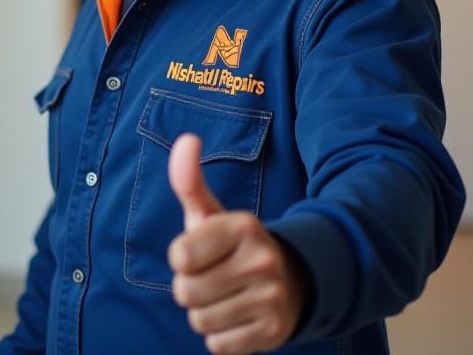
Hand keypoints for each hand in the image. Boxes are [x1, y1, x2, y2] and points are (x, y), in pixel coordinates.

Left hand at [166, 134, 307, 354]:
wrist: (293, 280)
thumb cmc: (234, 246)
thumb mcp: (212, 213)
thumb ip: (189, 180)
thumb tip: (186, 139)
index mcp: (243, 226)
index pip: (179, 256)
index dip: (182, 258)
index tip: (200, 252)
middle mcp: (262, 260)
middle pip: (185, 292)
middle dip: (190, 288)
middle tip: (213, 277)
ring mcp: (272, 298)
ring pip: (200, 320)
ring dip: (204, 313)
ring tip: (226, 297)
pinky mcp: (274, 332)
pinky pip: (218, 345)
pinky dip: (221, 336)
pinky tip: (238, 317)